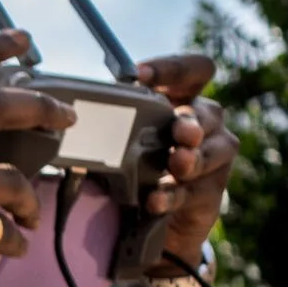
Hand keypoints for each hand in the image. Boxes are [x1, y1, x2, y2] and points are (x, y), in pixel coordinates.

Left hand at [132, 53, 236, 262]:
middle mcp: (205, 124)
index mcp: (183, 100)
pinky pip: (197, 192)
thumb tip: (72, 111)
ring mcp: (214, 158)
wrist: (145, 218)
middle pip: (210, 112)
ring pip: (216, 150)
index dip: (174, 68)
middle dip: (192, 120)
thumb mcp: (119, 140)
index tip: (141, 75)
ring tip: (178, 162)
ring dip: (195, 156)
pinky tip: (157, 199)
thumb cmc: (131, 164)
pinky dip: (175, 195)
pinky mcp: (210, 194)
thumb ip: (112, 122)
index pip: (195, 71)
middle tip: (178, 130)